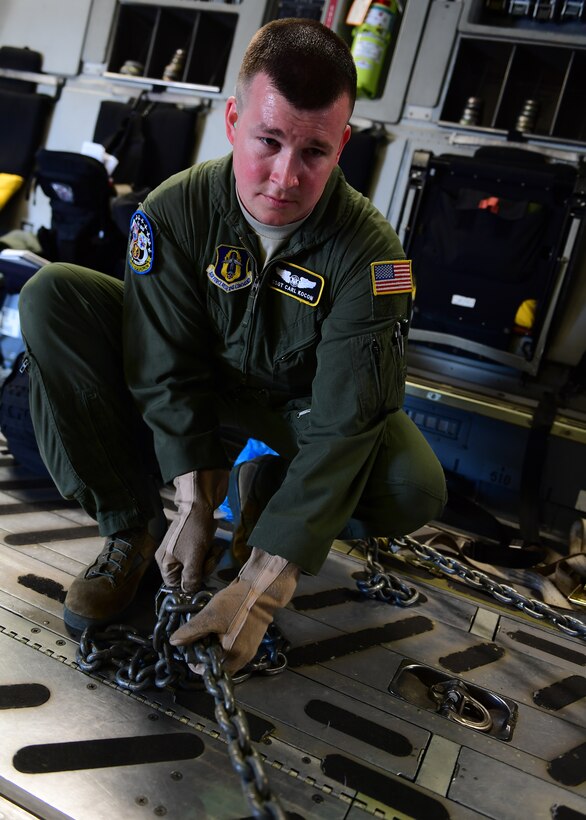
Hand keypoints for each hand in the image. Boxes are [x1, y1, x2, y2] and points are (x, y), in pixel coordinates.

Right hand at [155, 468, 228, 592]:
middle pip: (188, 575)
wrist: (201, 501)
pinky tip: (214, 544)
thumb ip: (191, 578)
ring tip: (213, 548)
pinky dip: (209, 551)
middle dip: (203, 567)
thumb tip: (189, 591)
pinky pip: (201, 554)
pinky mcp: (191, 540)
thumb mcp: (194, 557)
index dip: (190, 583)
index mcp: (165, 562)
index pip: (176, 585)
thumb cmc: (195, 529)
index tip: (202, 576)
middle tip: (209, 556)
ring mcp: (181, 547)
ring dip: (209, 558)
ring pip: (197, 564)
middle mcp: (170, 556)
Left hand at [170, 547, 299, 673]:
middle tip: (198, 636)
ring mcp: (249, 650)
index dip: (196, 661)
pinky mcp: (252, 640)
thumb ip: (191, 631)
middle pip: (217, 664)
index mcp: (234, 658)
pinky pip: (233, 647)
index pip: (209, 671)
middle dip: (205, 652)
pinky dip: (223, 641)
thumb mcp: (210, 616)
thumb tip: (173, 642)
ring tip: (208, 630)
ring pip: (225, 655)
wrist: (261, 589)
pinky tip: (219, 627)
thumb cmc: (236, 604)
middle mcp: (243, 659)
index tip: (190, 646)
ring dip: (214, 646)